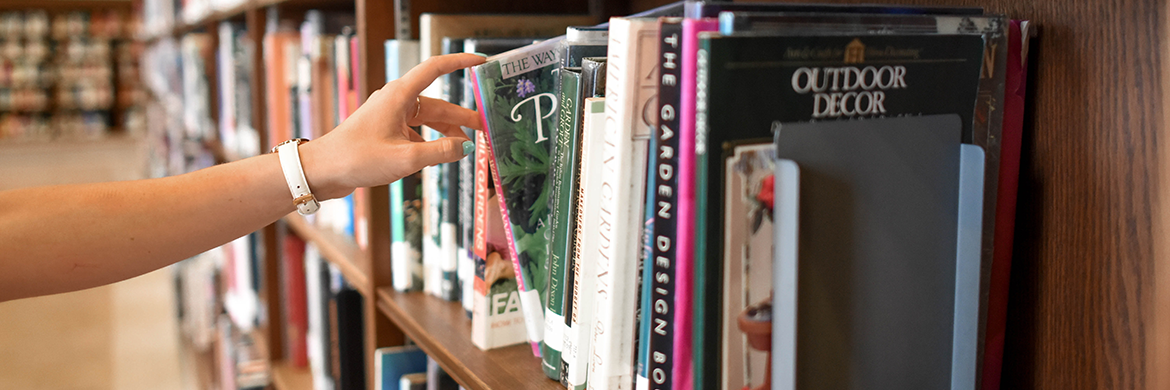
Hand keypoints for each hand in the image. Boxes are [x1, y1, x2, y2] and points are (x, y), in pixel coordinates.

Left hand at [299, 53, 486, 199]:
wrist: (322, 171)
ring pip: (427, 120)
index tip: (480, 63)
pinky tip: (437, 159)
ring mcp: (389, 116)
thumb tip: (466, 147)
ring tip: (465, 148)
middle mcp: (395, 101)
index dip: (460, 63)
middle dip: (461, 117)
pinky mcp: (385, 131)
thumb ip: (440, 152)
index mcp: (399, 96)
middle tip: (484, 129)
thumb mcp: (406, 158)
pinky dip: (429, 143)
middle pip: (437, 104)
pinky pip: (415, 133)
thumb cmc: (356, 158)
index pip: (435, 69)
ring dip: (446, 133)